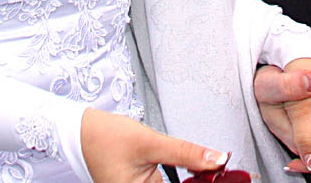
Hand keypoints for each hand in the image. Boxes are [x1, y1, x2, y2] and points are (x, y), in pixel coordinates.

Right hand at [80, 108, 230, 182]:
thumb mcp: (151, 142)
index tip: (226, 176)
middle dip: (200, 181)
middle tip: (218, 168)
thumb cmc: (107, 138)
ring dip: (193, 180)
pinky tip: (195, 172)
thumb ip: (186, 153)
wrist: (84, 132)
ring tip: (209, 169)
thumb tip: (218, 159)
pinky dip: (182, 180)